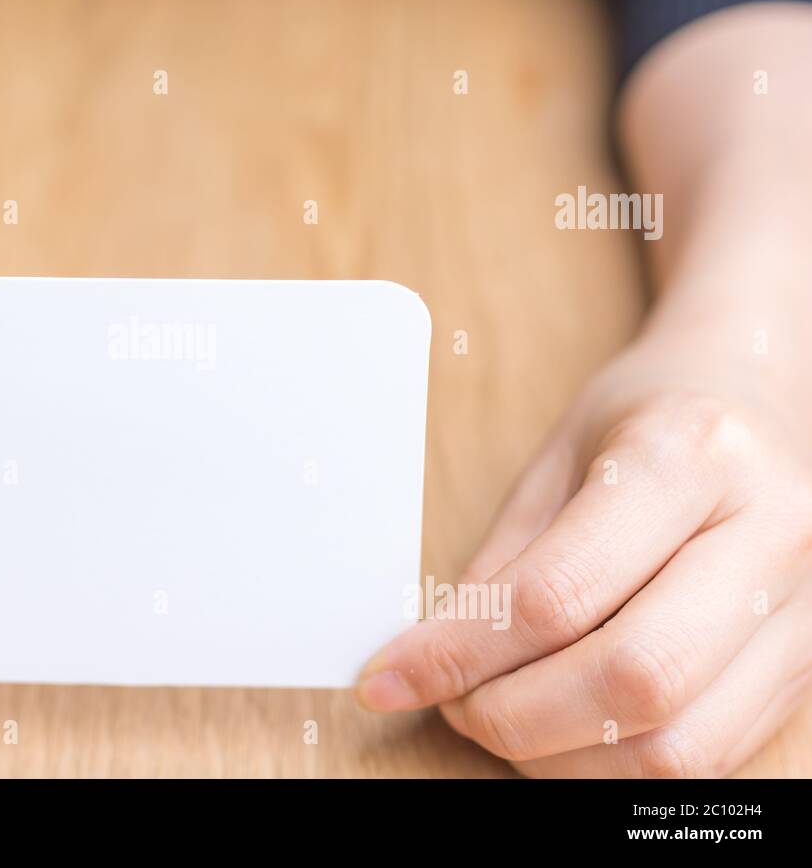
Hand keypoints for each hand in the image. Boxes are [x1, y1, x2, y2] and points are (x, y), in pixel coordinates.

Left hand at [355, 330, 811, 776]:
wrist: (759, 394)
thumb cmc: (648, 421)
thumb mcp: (556, 460)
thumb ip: (503, 565)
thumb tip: (431, 663)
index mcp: (691, 458)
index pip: (560, 591)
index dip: (460, 652)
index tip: (390, 676)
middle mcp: (770, 536)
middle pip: (634, 680)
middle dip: (515, 717)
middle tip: (452, 706)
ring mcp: (806, 610)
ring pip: (679, 745)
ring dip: (564, 759)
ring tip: (504, 718)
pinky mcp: (808, 667)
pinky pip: (708, 758)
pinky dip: (616, 766)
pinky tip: (565, 731)